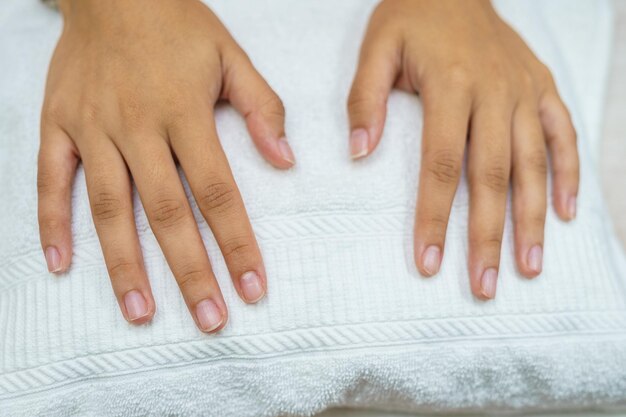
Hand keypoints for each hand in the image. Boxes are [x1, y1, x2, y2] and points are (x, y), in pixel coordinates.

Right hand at [37, 0, 294, 331]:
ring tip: (141, 312)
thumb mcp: (231, 56)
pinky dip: (52, 222)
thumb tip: (285, 162)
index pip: (217, 192)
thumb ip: (261, 108)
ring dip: (123, 264)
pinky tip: (59, 263)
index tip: (252, 287)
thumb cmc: (176, 24)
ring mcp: (92, 128)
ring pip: (107, 208)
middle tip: (208, 320)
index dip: (237, 243)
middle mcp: (137, 127)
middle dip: (190, 271)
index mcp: (184, 113)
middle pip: (165, 213)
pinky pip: (50, 179)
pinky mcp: (57, 124)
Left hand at [347, 0, 577, 298]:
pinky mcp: (542, 85)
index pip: (440, 166)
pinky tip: (566, 213)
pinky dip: (567, 173)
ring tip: (530, 266)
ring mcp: (524, 90)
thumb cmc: (412, 14)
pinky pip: (562, 133)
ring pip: (533, 164)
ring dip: (532, 220)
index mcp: (450, 85)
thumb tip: (360, 153)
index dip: (434, 217)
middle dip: (487, 236)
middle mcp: (494, 92)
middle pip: (491, 177)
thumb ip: (365, 99)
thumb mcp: (377, 47)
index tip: (428, 263)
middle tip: (485, 285)